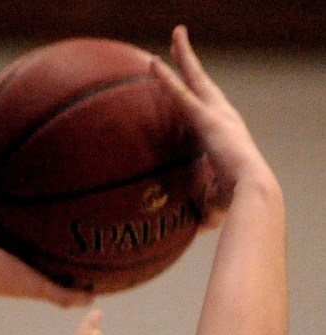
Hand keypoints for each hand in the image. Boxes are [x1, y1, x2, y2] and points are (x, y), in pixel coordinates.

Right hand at [0, 170, 94, 307]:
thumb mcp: (36, 285)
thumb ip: (63, 295)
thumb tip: (93, 298)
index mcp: (12, 266)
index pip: (33, 260)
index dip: (46, 252)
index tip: (61, 234)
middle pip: (9, 235)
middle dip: (21, 224)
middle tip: (36, 201)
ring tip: (2, 180)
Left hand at [151, 25, 272, 226]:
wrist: (251, 195)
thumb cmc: (235, 206)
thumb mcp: (212, 205)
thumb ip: (201, 208)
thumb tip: (193, 228)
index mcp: (225, 135)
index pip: (206, 109)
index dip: (196, 94)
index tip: (187, 83)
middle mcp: (224, 117)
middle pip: (203, 83)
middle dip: (191, 62)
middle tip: (179, 41)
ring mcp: (217, 115)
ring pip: (195, 79)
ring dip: (183, 56)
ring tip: (174, 35)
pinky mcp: (207, 119)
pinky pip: (181, 95)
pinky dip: (167, 79)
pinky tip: (153, 63)